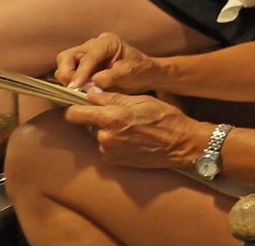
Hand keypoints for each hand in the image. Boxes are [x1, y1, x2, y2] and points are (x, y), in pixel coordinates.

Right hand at [55, 32, 163, 91]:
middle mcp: (92, 45)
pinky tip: (77, 92)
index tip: (75, 86)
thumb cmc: (139, 70)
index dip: (80, 72)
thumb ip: (113, 76)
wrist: (144, 74)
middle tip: (74, 90)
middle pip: (67, 57)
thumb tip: (94, 81)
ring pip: (63, 65)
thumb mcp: (131, 72)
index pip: (88, 56)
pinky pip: (67, 73)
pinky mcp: (80, 66)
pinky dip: (69, 83)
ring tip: (78, 92)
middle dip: (67, 74)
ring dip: (67, 79)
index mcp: (107, 42)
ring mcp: (84, 55)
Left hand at [65, 91, 203, 169]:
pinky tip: (132, 139)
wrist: (180, 144)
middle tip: (119, 115)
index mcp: (110, 118)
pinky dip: (115, 143)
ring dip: (108, 131)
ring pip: (99, 136)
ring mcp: (108, 151)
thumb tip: (91, 92)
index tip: (79, 104)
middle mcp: (105, 136)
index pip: (74, 114)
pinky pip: (107, 147)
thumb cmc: (164, 118)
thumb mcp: (140, 100)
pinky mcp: (114, 161)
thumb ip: (112, 97)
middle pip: (88, 124)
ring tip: (130, 128)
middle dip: (98, 119)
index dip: (74, 107)